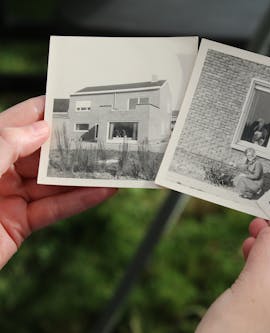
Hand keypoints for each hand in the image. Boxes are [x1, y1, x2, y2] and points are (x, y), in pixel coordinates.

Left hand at [0, 96, 116, 267]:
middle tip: (103, 138)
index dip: (47, 112)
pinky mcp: (20, 224)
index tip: (76, 105)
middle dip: (72, 146)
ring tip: (111, 165)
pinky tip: (102, 192)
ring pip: (53, 182)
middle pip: (42, 153)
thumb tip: (43, 128)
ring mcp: (9, 198)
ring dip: (83, 176)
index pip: (19, 122)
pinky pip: (55, 210)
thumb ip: (8, 143)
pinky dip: (80, 201)